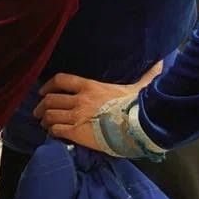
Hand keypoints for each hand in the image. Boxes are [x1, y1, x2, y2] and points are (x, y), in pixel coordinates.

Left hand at [32, 60, 161, 151]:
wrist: (137, 128)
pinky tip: (54, 134)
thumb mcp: (138, 88)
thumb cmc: (136, 107)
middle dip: (41, 106)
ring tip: (44, 124)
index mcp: (90, 86)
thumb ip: (146, 77)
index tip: (43, 91)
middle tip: (38, 113)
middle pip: (51, 100)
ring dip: (44, 120)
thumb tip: (161, 64)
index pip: (61, 80)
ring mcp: (77, 116)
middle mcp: (79, 100)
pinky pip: (57, 130)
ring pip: (50, 115)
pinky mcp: (77, 133)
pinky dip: (52, 132)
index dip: (48, 85)